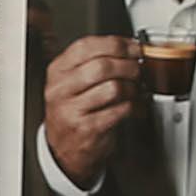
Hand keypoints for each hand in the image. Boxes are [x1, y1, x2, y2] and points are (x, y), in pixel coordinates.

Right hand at [40, 36, 142, 189]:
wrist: (64, 151)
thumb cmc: (73, 113)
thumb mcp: (72, 83)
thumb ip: (93, 62)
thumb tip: (128, 47)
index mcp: (57, 71)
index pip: (87, 46)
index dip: (116, 44)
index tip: (133, 47)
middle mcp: (61, 89)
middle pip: (102, 65)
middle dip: (128, 65)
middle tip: (138, 69)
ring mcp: (72, 110)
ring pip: (113, 87)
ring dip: (132, 87)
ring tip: (135, 90)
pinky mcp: (87, 128)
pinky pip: (120, 110)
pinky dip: (133, 106)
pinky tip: (133, 106)